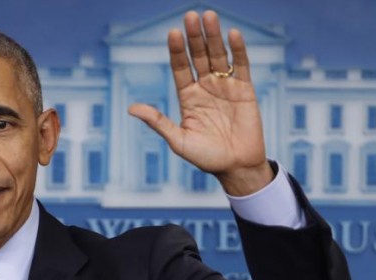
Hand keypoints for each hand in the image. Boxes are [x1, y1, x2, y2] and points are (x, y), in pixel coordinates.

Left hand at [128, 10, 272, 195]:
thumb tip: (131, 109)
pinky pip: (241, 66)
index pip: (180, 68)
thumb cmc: (206, 158)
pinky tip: (232, 35)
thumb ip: (158, 122)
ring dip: (214, 36)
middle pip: (198, 56)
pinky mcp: (245, 90)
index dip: (177, 51)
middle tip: (190, 16)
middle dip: (194, 37)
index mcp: (188, 97)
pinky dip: (238, 50)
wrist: (236, 167)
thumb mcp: (178, 140)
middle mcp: (205, 87)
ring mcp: (225, 86)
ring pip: (218, 56)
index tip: (172, 33)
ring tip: (208, 16)